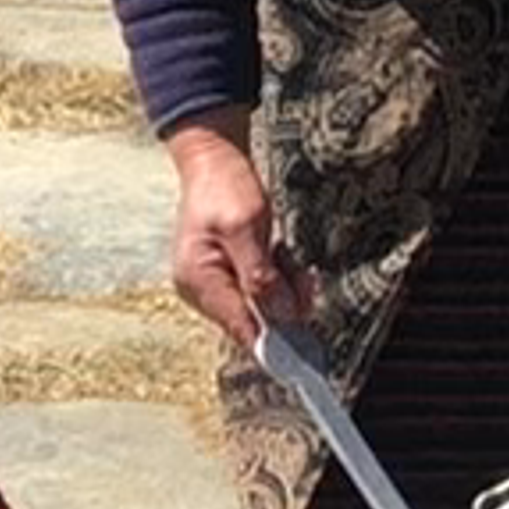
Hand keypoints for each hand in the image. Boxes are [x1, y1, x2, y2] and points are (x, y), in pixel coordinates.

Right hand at [165, 119, 294, 348]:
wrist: (213, 159)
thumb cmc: (223, 186)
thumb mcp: (245, 226)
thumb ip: (261, 275)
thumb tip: (280, 317)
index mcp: (199, 281)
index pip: (242, 328)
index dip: (277, 341)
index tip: (308, 348)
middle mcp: (202, 290)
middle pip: (255, 320)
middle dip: (285, 302)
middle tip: (303, 276)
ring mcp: (214, 284)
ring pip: (262, 306)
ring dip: (284, 286)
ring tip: (285, 254)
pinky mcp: (228, 275)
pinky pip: (260, 290)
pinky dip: (277, 277)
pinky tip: (278, 254)